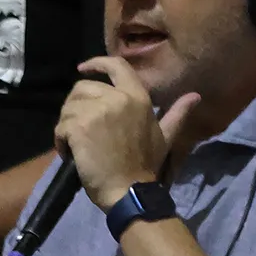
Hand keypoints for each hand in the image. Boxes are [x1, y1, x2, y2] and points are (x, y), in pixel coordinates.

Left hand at [57, 57, 201, 210]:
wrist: (129, 192)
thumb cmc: (146, 166)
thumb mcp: (166, 137)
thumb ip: (177, 114)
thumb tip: (195, 96)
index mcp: (137, 97)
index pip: (116, 66)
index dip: (97, 63)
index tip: (83, 68)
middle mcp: (117, 98)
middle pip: (83, 87)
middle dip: (75, 107)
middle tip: (78, 128)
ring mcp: (97, 112)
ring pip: (69, 107)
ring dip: (66, 125)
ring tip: (74, 144)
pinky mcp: (79, 128)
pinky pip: (61, 126)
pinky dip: (60, 140)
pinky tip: (69, 154)